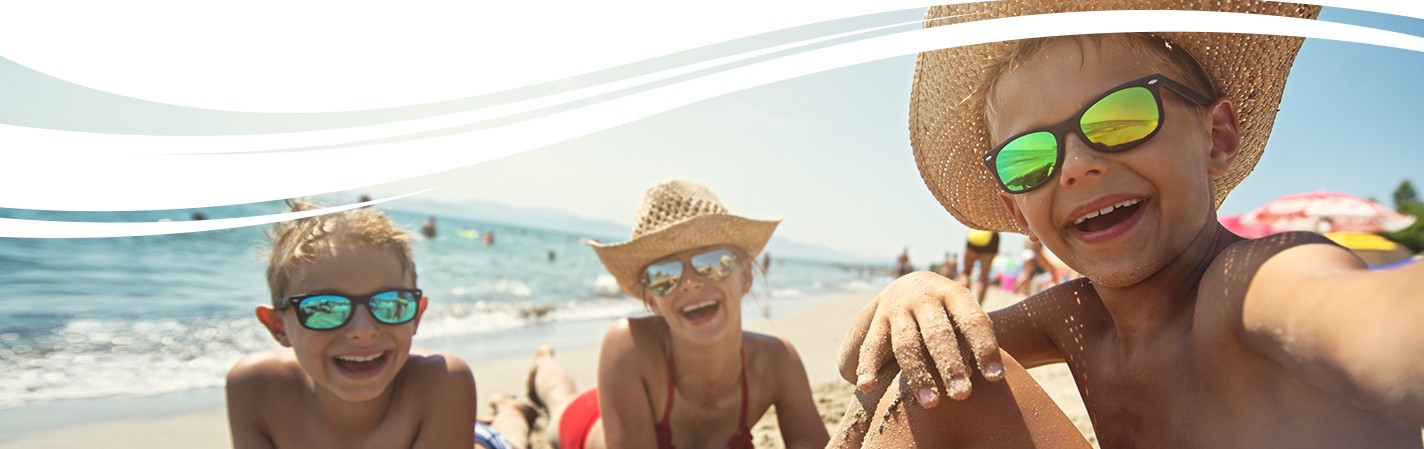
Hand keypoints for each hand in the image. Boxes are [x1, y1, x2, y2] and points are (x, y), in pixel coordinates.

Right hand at [837, 271, 1002, 407]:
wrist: (907, 286)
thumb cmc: (947, 313)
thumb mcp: (962, 313)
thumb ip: (972, 338)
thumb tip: (994, 377)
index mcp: (953, 293)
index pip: (972, 320)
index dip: (985, 348)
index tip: (996, 378)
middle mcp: (924, 297)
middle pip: (938, 333)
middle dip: (950, 365)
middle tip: (962, 395)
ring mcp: (897, 308)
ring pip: (907, 343)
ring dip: (918, 374)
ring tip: (930, 404)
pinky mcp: (876, 321)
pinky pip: (871, 346)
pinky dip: (868, 366)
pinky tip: (866, 387)